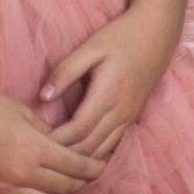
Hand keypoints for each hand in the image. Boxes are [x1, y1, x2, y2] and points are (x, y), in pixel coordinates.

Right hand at [0, 84, 107, 193]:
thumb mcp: (25, 115)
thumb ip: (49, 134)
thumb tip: (65, 147)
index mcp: (34, 150)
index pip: (75, 166)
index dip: (93, 167)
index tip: (103, 163)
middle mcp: (23, 174)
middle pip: (66, 187)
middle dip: (83, 182)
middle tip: (92, 173)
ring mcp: (8, 186)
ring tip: (73, 184)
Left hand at [40, 0, 181, 163]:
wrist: (157, 33)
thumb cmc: (120, 37)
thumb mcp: (90, 48)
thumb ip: (65, 71)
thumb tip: (42, 97)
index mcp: (107, 95)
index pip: (78, 131)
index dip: (56, 141)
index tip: (36, 143)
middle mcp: (121, 112)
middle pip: (89, 147)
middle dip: (65, 156)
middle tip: (40, 156)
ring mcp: (129, 118)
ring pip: (102, 151)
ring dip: (80, 158)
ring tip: (56, 159)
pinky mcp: (132, 118)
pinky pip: (112, 144)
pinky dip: (94, 153)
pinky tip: (79, 154)